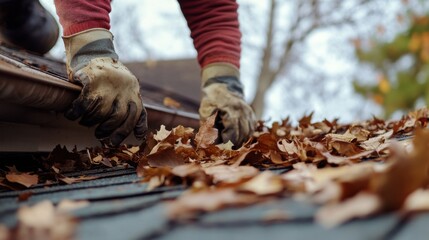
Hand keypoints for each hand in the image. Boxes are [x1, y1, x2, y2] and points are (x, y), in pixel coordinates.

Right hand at [63, 29, 146, 145]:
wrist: (93, 48)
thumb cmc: (109, 75)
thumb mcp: (127, 87)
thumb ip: (132, 107)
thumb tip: (140, 134)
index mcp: (134, 90)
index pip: (137, 115)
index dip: (127, 130)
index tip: (115, 141)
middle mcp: (124, 88)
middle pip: (118, 118)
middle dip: (107, 130)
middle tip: (99, 135)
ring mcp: (109, 84)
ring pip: (100, 113)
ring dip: (89, 121)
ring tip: (85, 121)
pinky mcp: (92, 80)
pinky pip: (84, 104)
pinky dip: (76, 112)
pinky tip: (71, 114)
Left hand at [199, 76, 255, 146]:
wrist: (221, 86)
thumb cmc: (211, 101)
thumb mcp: (205, 113)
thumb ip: (209, 128)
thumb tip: (212, 144)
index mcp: (230, 110)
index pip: (233, 132)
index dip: (227, 142)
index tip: (221, 148)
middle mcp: (242, 111)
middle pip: (242, 134)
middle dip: (234, 144)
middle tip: (227, 150)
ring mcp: (248, 112)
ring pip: (249, 132)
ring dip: (241, 141)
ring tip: (232, 146)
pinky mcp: (251, 113)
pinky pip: (251, 128)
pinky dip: (246, 135)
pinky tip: (238, 138)